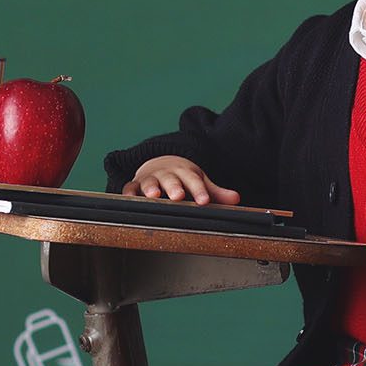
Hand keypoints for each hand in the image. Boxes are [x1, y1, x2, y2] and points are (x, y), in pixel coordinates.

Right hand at [123, 155, 240, 204]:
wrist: (161, 163)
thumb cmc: (183, 178)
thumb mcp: (199, 182)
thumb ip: (216, 192)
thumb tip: (236, 199)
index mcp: (185, 173)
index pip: (194, 181)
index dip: (199, 191)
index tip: (205, 201)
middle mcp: (167, 174)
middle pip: (171, 180)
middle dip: (174, 188)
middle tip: (178, 196)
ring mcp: (150, 179)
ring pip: (149, 182)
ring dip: (151, 188)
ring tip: (153, 195)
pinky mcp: (135, 184)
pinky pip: (130, 188)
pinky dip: (129, 193)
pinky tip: (129, 199)